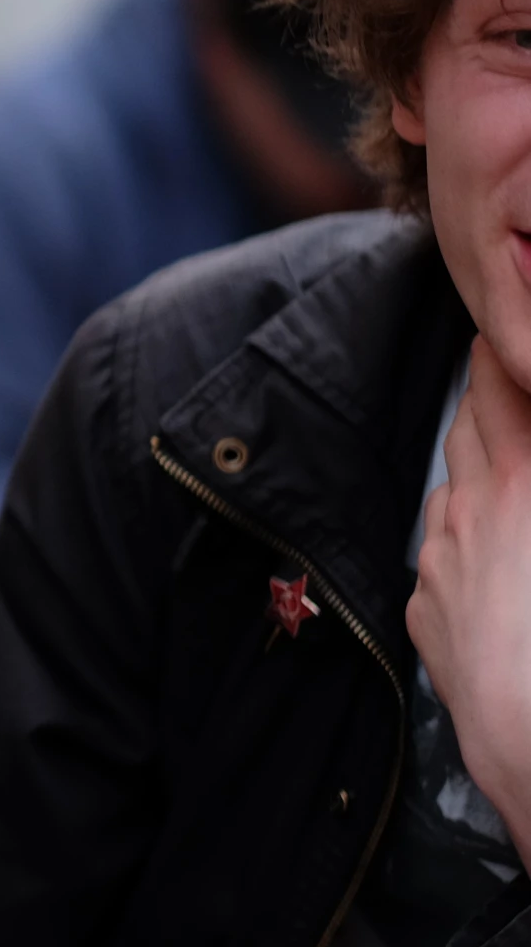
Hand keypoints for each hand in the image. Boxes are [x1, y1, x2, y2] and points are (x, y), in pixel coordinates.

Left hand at [408, 337, 530, 847]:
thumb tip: (522, 458)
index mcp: (520, 487)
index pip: (503, 398)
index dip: (500, 362)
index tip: (495, 333)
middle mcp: (468, 514)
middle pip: (468, 433)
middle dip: (482, 400)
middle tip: (494, 373)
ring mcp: (440, 564)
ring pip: (449, 493)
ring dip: (470, 468)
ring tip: (492, 451)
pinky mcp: (427, 613)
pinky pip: (438, 558)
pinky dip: (458, 538)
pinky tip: (476, 543)